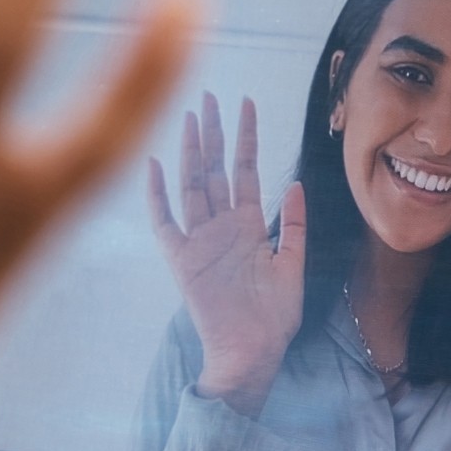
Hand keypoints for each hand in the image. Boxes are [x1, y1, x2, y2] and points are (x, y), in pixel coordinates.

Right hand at [147, 93, 305, 416]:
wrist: (252, 354)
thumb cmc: (274, 320)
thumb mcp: (294, 266)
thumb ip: (293, 225)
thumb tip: (294, 183)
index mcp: (247, 226)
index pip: (244, 170)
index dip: (246, 137)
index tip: (247, 103)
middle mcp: (220, 227)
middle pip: (213, 169)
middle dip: (213, 132)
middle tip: (209, 96)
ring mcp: (199, 241)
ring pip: (192, 186)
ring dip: (191, 152)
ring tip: (190, 117)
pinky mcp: (181, 261)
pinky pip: (166, 222)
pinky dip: (159, 195)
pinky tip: (157, 165)